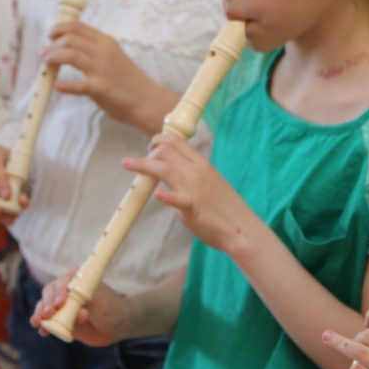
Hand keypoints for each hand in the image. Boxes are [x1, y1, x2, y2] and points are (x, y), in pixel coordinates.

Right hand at [30, 269, 131, 345]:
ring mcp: (62, 305)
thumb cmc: (110, 307)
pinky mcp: (60, 320)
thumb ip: (87, 304)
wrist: (117, 325)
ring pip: (45, 307)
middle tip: (48, 314)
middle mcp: (66, 290)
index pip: (62, 281)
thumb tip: (78, 312)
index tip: (60, 303)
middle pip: (49, 293)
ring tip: (39, 323)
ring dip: (40, 314)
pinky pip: (48, 322)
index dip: (59, 291)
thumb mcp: (100, 301)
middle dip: (46, 303)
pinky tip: (43, 332)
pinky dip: (44, 326)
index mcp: (76, 279)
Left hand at [44, 21, 168, 130]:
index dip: (60, 28)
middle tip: (45, 52)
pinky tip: (57, 86)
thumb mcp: (114, 56)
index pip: (78, 27)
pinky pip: (78, 85)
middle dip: (53, 44)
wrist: (147, 100)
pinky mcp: (101, 88)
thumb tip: (72, 45)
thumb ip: (96, 49)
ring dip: (54, 57)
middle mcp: (104, 52)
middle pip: (71, 39)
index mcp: (106, 42)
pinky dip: (65, 85)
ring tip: (47, 62)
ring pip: (70, 55)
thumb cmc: (129, 81)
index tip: (51, 34)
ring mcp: (102, 70)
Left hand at [122, 132, 255, 253]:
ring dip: (142, 164)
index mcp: (201, 164)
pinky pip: (178, 199)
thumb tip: (172, 173)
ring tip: (127, 163)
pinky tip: (158, 194)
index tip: (150, 145)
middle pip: (166, 151)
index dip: (159, 140)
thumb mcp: (210, 181)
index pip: (177, 141)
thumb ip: (191, 173)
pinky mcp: (193, 209)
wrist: (241, 228)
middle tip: (137, 160)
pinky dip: (167, 196)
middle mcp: (196, 172)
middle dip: (148, 152)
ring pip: (165, 169)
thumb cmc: (224, 207)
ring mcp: (194, 190)